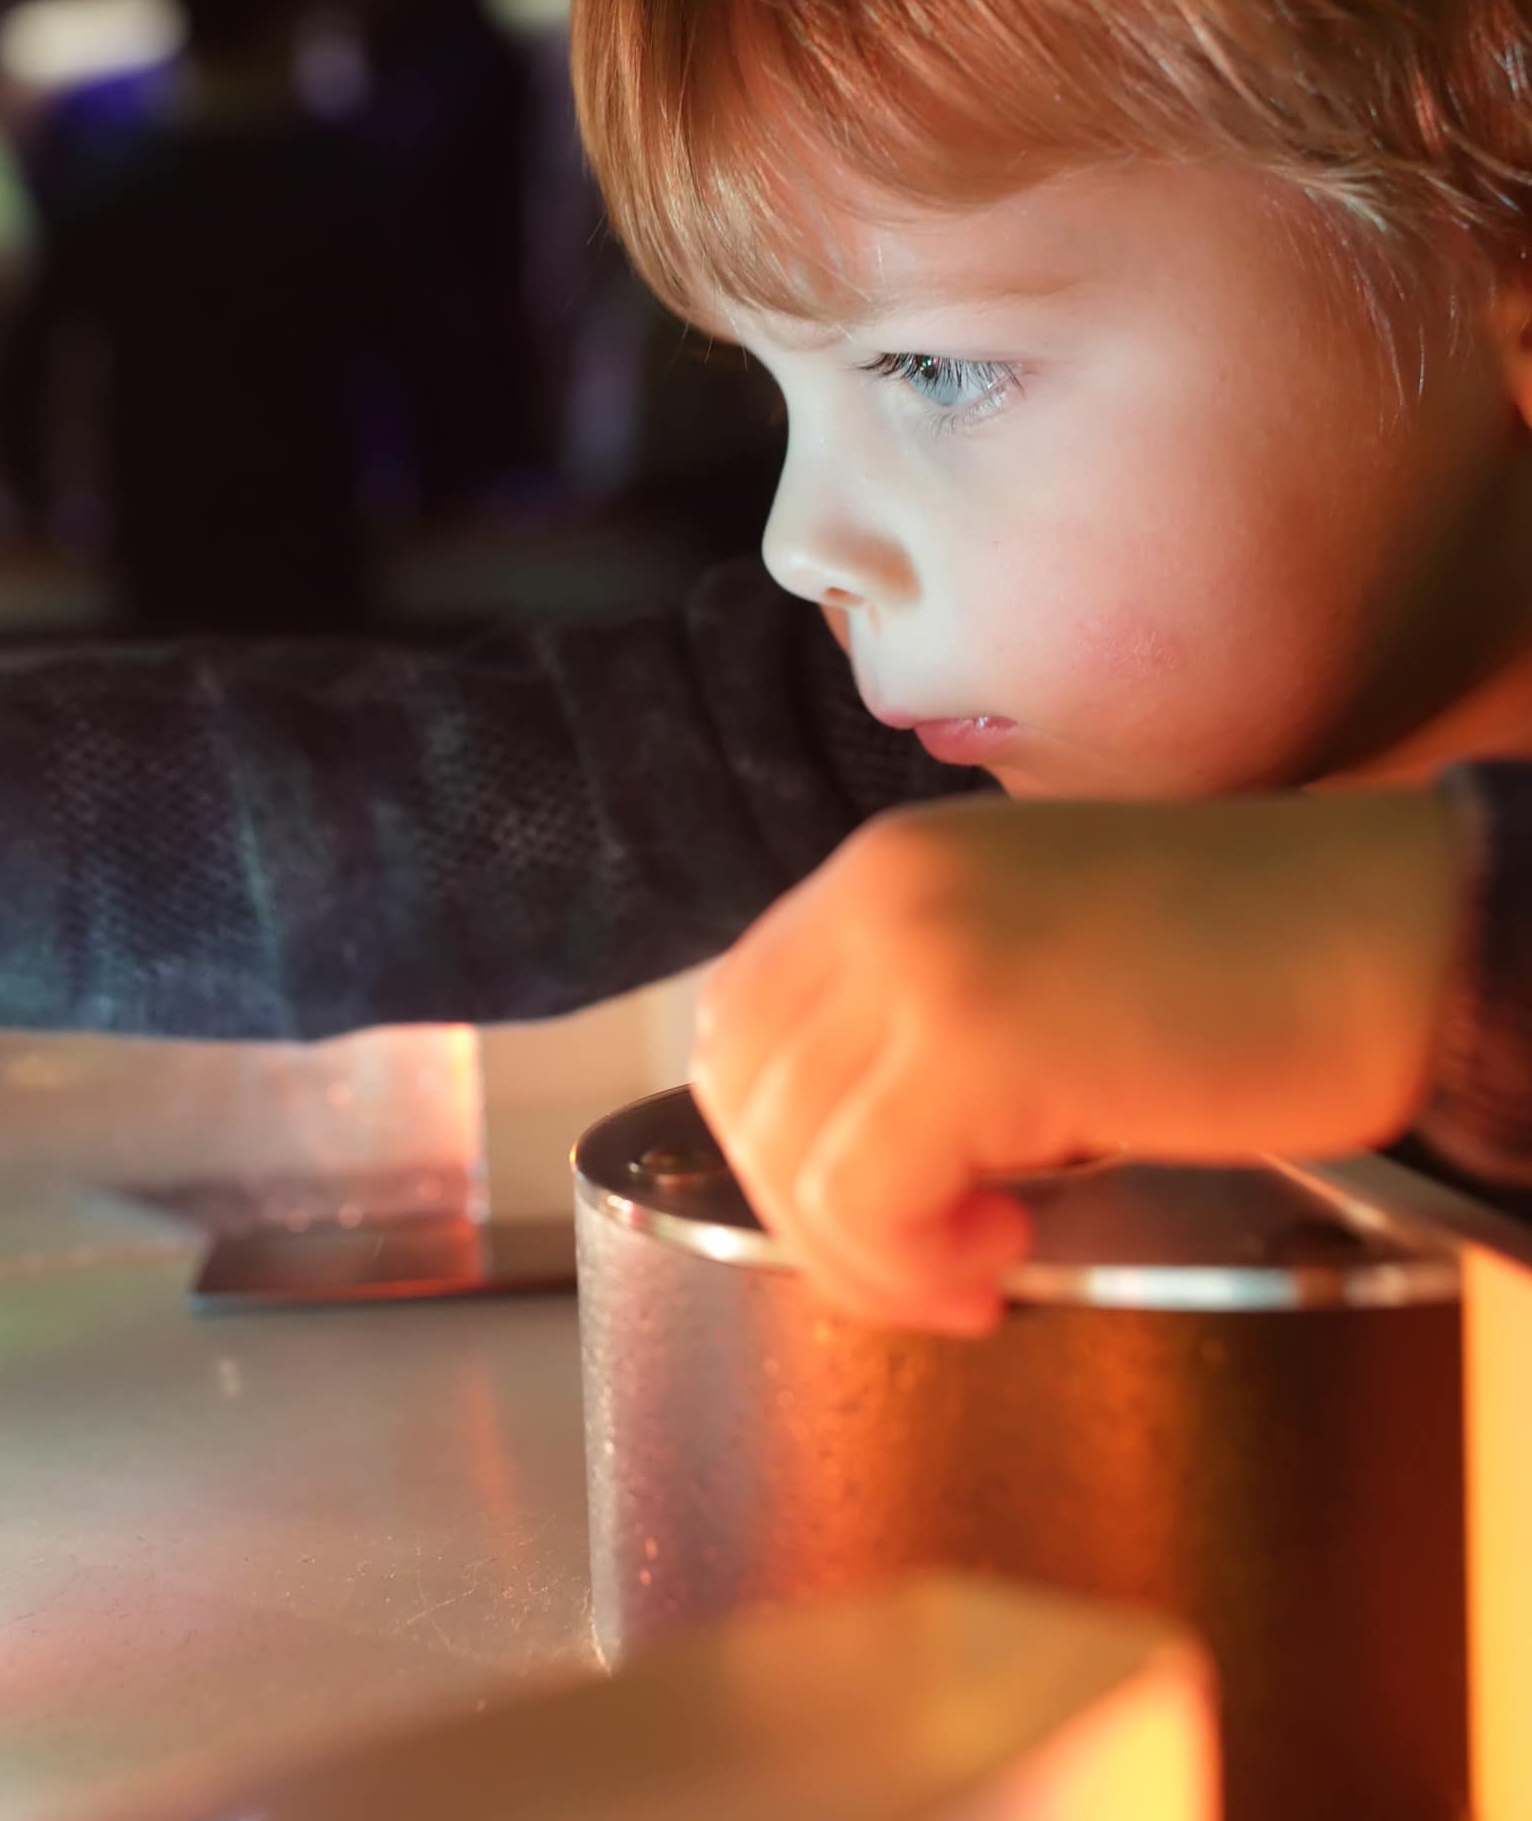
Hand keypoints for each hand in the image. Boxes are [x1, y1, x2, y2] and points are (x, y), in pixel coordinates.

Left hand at [690, 790, 1472, 1335]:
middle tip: (929, 1261)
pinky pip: (860, 1198)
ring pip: (788, 1156)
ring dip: (864, 1250)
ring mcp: (919, 962)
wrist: (1392, 932)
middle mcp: (877, 896)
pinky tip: (1003, 1257)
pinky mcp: (975, 1044)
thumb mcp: (1030, 948)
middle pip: (745, 1093)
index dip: (780, 1137)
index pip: (739, 1020)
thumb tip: (837, 1145)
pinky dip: (906, 1263)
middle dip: (810, 1211)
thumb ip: (919, 1007)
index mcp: (882, 869)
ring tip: (981, 1262)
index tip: (874, 1203)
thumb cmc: (1241, 963)